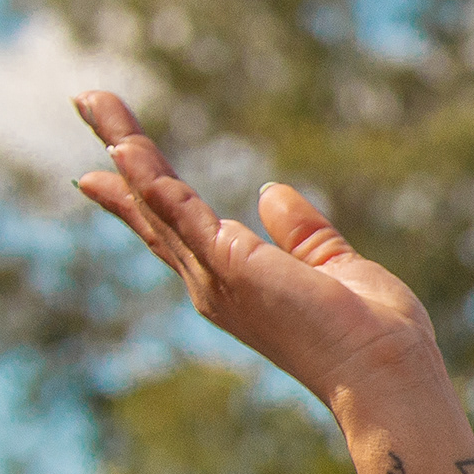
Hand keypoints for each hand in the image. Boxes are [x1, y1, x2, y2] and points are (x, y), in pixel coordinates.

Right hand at [70, 91, 447, 416]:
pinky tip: (125, 148)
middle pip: (152, 207)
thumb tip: (270, 193)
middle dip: (120, 153)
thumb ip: (303, 234)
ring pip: (156, 199)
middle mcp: (212, 282)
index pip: (176, 228)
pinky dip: (151, 182)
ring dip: (126, 147)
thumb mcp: (335, 268)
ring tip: (94, 101)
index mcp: (236, 280)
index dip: (140, 193)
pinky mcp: (232, 266)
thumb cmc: (370, 335)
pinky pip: (180, 214)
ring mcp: (215, 276)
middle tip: (87, 101)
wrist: (386, 373)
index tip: (106, 162)